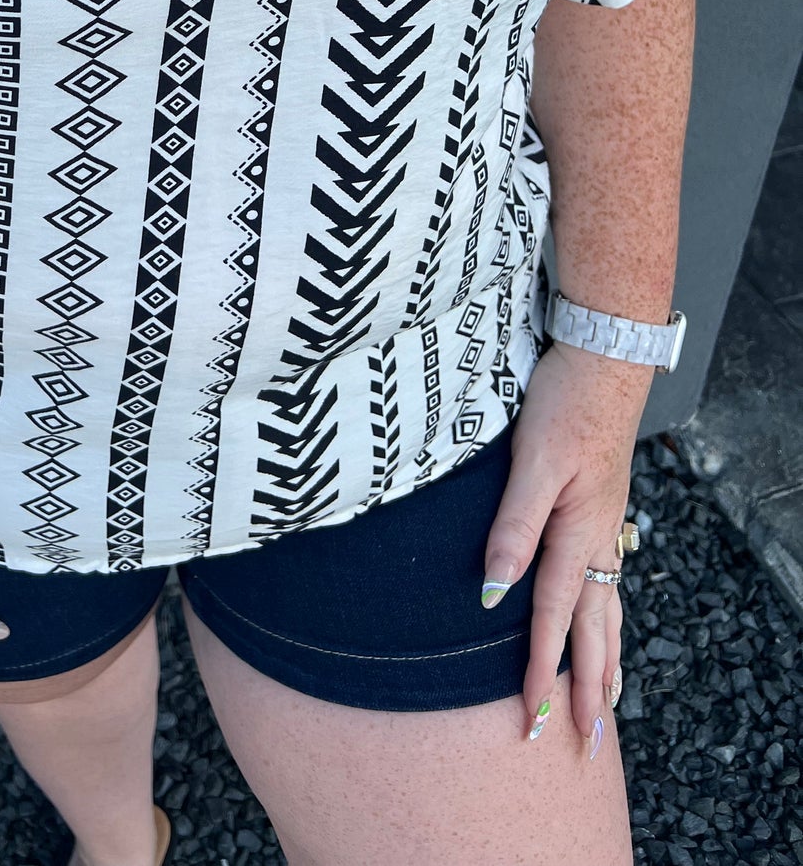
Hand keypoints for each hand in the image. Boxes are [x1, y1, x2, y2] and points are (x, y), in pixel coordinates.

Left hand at [481, 338, 652, 752]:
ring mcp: (605, 525)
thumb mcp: (532, 461)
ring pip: (608, 608)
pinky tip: (606, 624)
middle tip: (587, 745)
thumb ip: (513, 526)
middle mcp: (598, 538)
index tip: (532, 718)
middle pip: (593, 628)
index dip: (539, 669)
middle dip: (588, 689)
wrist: (604, 359)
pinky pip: (610, 582)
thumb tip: (494, 591)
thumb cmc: (565, 403)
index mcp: (576, 532)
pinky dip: (610, 618)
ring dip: (606, 661)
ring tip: (608, 706)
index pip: (552, 616)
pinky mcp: (602, 509)